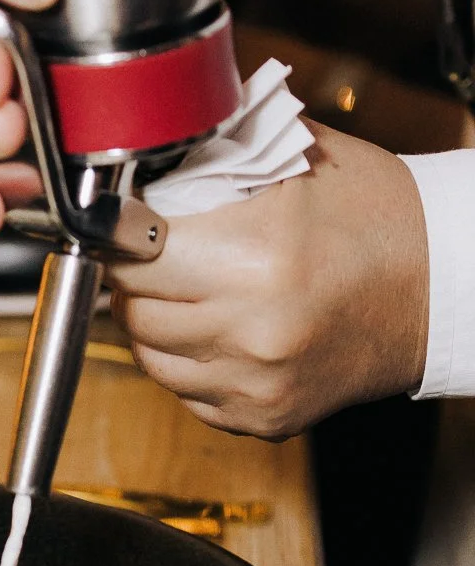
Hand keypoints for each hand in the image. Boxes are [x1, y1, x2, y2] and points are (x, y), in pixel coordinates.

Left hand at [108, 123, 429, 437]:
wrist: (443, 287)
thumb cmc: (375, 216)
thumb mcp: (295, 160)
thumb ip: (211, 154)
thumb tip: (139, 148)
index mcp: (256, 257)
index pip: (134, 254)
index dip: (124, 237)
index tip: (126, 226)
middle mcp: (253, 330)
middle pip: (135, 309)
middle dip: (138, 279)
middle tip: (161, 256)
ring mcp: (258, 382)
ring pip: (151, 358)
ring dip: (157, 324)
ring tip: (192, 292)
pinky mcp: (264, 417)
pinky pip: (187, 393)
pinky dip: (191, 363)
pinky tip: (223, 330)